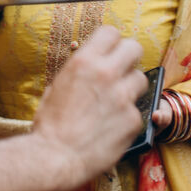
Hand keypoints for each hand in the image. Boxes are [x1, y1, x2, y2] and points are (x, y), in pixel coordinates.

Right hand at [28, 24, 144, 185]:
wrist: (55, 157)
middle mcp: (106, 73)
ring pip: (140, 79)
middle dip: (128, 58)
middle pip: (134, 48)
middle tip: (121, 70)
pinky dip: (128, 117)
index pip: (110, 32)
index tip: (109, 51)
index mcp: (84, 61)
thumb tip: (91, 64)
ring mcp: (123, 97)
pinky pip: (138, 111)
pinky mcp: (133, 119)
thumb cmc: (50, 125)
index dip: (110, 42)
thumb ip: (79, 71)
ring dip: (131, 88)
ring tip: (116, 103)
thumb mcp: (57, 87)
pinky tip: (113, 127)